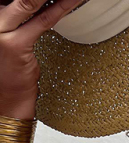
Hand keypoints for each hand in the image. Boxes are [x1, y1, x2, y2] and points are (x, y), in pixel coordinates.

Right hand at [0, 0, 84, 117]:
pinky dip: (61, 8)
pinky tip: (73, 1)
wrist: (8, 98)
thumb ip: (18, 15)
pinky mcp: (16, 45)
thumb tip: (37, 2)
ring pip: (29, 2)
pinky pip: (43, 21)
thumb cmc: (10, 68)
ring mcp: (0, 31)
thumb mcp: (10, 33)